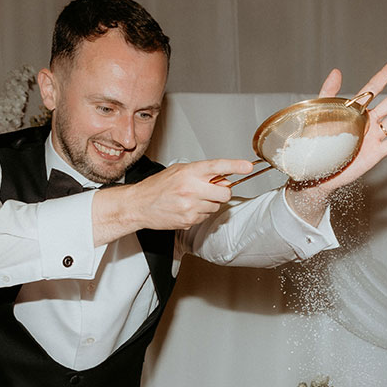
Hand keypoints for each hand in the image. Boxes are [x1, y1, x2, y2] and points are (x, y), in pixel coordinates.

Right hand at [127, 158, 252, 230]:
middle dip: (222, 193)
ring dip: (209, 203)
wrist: (139, 205)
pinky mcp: (189, 220)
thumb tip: (222, 180)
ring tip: (192, 199)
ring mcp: (191, 206)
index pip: (217, 167)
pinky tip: (186, 208)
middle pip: (225, 193)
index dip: (235, 166)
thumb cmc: (157, 187)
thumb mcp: (179, 171)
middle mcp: (191, 188)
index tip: (247, 167)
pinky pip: (206, 217)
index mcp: (189, 172)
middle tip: (211, 190)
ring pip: (216, 206)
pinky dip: (200, 213)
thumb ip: (201, 173)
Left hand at [308, 57, 386, 192]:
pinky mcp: (376, 153)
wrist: (316, 171)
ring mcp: (374, 137)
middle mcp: (368, 121)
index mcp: (356, 110)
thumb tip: (336, 71)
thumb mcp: (320, 114)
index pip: (374, 88)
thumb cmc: (316, 142)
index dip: (386, 75)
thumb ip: (329, 93)